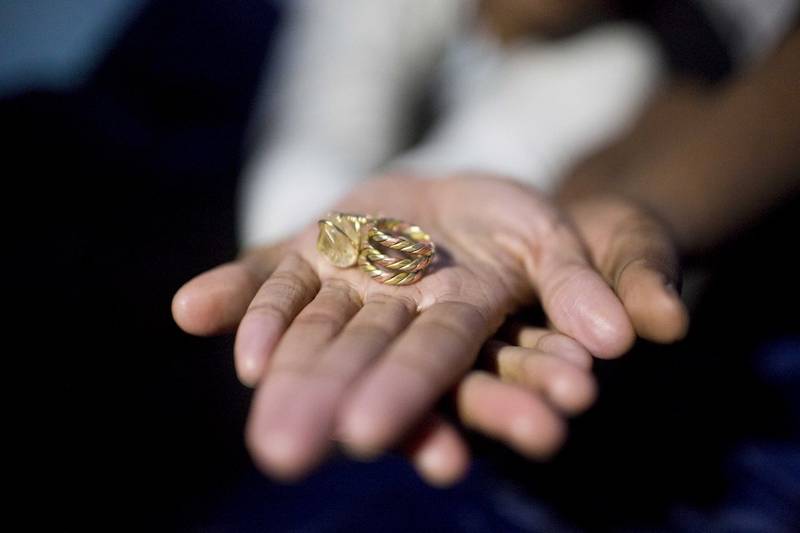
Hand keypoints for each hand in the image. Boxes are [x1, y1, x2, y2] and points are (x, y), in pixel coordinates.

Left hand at [171, 175, 670, 483]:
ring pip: (310, 331)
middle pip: (358, 360)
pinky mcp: (310, 250)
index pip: (434, 360)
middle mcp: (394, 313)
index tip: (369, 433)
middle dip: (324, 403)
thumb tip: (623, 339)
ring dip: (278, 369)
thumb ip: (576, 284)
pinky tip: (192, 310)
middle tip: (284, 454)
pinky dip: (235, 294)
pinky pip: (268, 275)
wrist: (459, 196)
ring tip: (245, 405)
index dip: (408, 393)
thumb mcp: (553, 240)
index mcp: (455, 316)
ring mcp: (348, 282)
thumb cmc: (515, 223)